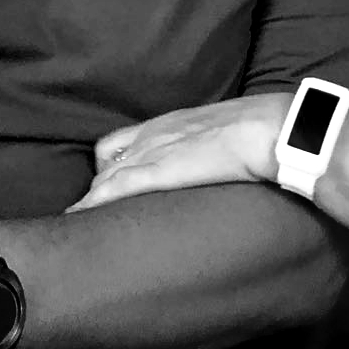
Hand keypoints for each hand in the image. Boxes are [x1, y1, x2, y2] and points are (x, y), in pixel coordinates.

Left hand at [68, 92, 291, 212]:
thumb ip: (217, 146)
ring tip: (78, 225)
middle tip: (93, 212)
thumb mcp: (229, 131)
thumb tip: (224, 164)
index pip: (122, 141)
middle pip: (108, 161)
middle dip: (99, 186)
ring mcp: (154, 151)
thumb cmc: (263, 128)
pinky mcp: (159, 172)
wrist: (271, 128)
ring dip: (93, 199)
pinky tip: (79, 218)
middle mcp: (155, 134)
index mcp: (172, 123)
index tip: (107, 184)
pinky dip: (94, 204)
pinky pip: (115, 188)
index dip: (111, 164)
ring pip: (107, 177)